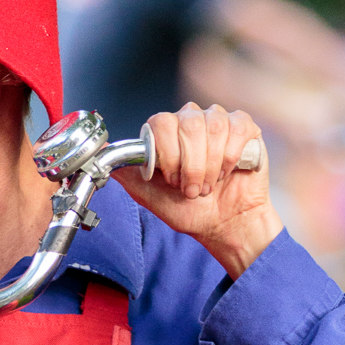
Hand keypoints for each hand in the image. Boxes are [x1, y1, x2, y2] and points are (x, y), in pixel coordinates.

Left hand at [115, 103, 282, 277]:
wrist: (223, 224)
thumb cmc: (188, 209)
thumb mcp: (148, 194)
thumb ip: (125, 172)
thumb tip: (100, 153)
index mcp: (166, 131)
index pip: (161, 122)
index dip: (167, 153)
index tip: (171, 179)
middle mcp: (191, 119)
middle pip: (188, 124)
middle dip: (189, 164)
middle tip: (190, 187)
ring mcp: (218, 120)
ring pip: (213, 126)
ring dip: (209, 165)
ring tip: (207, 185)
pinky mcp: (244, 128)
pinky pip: (237, 129)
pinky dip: (230, 157)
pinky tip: (226, 172)